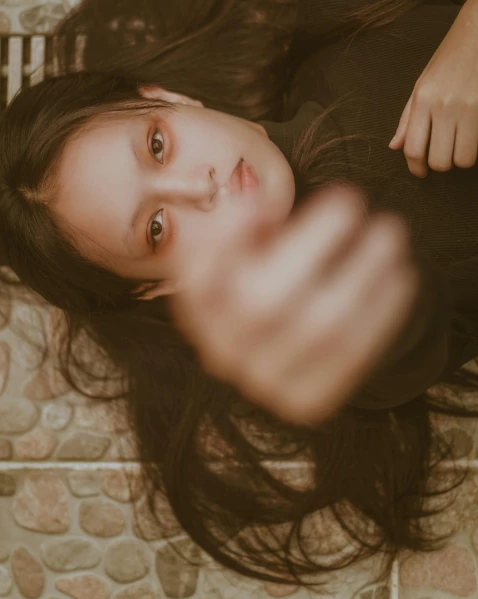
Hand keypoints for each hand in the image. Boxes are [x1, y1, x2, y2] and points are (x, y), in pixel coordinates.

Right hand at [168, 185, 418, 425]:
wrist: (293, 353)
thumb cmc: (273, 283)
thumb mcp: (252, 255)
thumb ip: (248, 229)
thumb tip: (256, 198)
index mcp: (200, 311)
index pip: (198, 279)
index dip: (226, 241)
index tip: (265, 200)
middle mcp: (222, 351)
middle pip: (262, 301)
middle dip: (314, 241)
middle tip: (352, 198)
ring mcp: (263, 383)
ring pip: (317, 328)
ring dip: (362, 271)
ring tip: (389, 232)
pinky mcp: (306, 400)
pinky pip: (351, 354)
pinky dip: (382, 310)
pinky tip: (400, 275)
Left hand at [389, 0, 477, 176]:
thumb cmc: (450, 57)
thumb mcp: (422, 84)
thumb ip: (408, 118)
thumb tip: (394, 146)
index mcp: (423, 100)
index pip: (413, 148)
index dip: (416, 168)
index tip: (420, 172)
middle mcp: (443, 106)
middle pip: (439, 160)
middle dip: (440, 164)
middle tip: (442, 155)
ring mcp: (469, 107)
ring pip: (463, 159)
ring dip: (461, 159)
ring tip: (460, 146)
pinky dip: (475, 148)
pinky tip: (472, 138)